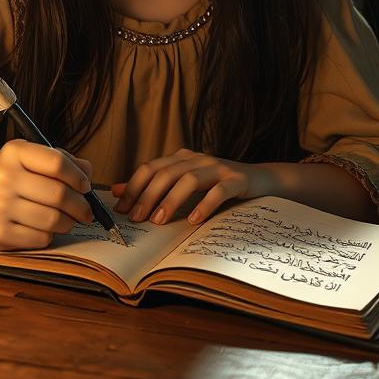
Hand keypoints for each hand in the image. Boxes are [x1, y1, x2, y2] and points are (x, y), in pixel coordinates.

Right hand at [0, 139, 93, 249]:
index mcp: (14, 153)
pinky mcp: (0, 233)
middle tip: (85, 210)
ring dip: (68, 222)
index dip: (78, 177)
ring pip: (54, 220)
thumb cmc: (11, 177)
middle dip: (81, 205)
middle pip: (59, 194)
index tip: (85, 186)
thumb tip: (87, 174)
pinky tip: (44, 227)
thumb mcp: (30, 158)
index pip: (57, 163)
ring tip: (67, 219)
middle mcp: (3, 178)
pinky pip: (41, 238)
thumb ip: (63, 161)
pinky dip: (50, 235)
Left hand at [110, 148, 259, 226]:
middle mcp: (197, 158)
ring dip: (171, 200)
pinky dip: (205, 205)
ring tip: (159, 220)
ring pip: (190, 179)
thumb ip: (152, 187)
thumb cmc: (218, 185)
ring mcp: (219, 167)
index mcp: (182, 158)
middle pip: (166, 173)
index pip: (150, 168)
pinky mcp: (238, 179)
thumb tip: (116, 191)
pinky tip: (194, 221)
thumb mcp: (184, 185)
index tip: (121, 209)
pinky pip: (219, 190)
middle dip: (147, 196)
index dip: (133, 187)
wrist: (262, 181)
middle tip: (137, 218)